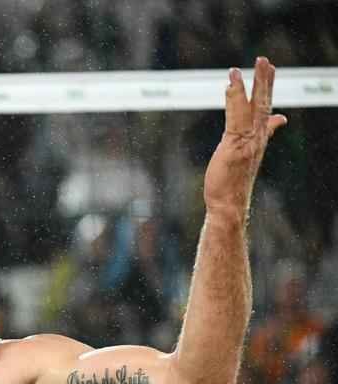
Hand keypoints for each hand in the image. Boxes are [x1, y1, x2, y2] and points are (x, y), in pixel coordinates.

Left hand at [203, 57, 287, 216]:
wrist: (229, 205)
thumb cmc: (231, 185)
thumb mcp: (242, 161)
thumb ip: (252, 144)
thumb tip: (266, 135)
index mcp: (258, 141)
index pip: (266, 111)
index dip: (268, 90)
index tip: (271, 72)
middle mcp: (256, 138)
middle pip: (263, 103)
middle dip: (265, 80)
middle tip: (265, 60)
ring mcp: (247, 140)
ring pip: (254, 105)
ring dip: (254, 82)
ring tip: (255, 62)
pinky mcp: (235, 144)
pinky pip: (237, 115)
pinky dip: (235, 96)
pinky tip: (232, 81)